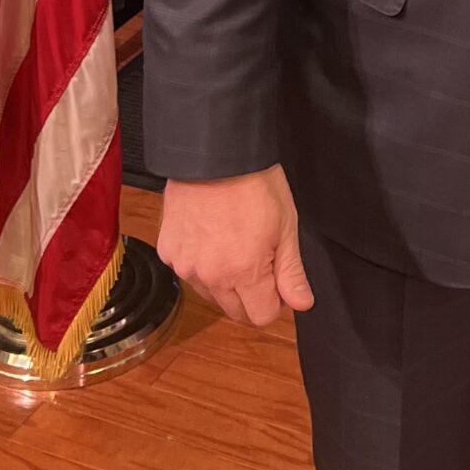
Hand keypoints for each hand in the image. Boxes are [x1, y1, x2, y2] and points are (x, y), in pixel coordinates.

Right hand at [157, 164, 314, 325]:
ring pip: (210, 293)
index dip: (275, 301)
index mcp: (243, 272)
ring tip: (232, 241)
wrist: (215, 153)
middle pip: (234, 311)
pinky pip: (187, 272)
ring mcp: (185, 265)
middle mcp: (210, 276)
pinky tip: (210, 234)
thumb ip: (291, 271)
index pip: (261, 317)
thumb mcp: (285, 224)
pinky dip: (199, 261)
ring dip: (223, 280)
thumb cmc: (254, 183)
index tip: (277, 279)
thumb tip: (301, 303)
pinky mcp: (168, 251)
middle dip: (250, 294)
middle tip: (258, 256)